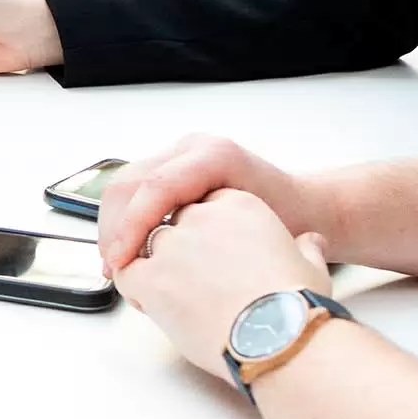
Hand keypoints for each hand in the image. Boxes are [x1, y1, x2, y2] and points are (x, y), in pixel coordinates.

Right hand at [92, 132, 334, 277]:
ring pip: (125, 184)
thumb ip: (215, 246)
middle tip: (113, 269)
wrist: (304, 206)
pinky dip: (126, 221)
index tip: (121, 265)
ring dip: (114, 226)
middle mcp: (193, 147)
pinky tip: (129, 252)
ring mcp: (180, 153)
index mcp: (215, 156)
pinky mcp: (172, 166)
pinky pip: (136, 189)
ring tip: (116, 265)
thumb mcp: (261, 236)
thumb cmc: (292, 225)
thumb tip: (165, 271)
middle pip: (131, 181)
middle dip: (115, 228)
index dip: (131, 228)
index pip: (155, 187)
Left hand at [112, 187, 334, 377]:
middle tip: (179, 277)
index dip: (201, 231)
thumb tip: (312, 241)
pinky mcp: (153, 276)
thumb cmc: (300, 310)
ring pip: (143, 243)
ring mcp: (173, 244)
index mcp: (239, 204)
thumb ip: (305, 247)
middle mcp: (201, 216)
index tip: (206, 254)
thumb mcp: (313, 266)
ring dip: (147, 264)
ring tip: (166, 294)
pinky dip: (131, 285)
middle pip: (171, 221)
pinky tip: (148, 303)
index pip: (204, 205)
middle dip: (171, 247)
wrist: (283, 339)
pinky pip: (126, 272)